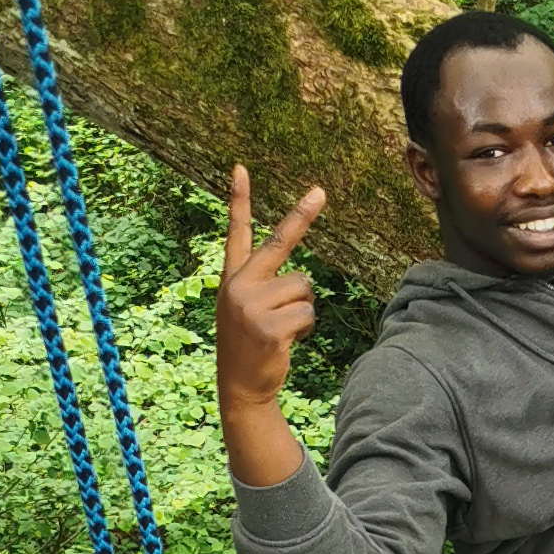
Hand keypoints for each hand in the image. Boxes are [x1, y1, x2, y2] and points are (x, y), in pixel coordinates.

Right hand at [218, 164, 326, 414]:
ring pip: (304, 288)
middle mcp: (238, 286)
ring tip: (283, 327)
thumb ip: (263, 287)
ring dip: (303, 309)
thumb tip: (301, 281)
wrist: (240, 385)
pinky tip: (287, 340)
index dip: (239, 200)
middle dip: (301, 215)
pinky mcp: (269, 327)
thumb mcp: (245, 310)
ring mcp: (252, 305)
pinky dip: (305, 328)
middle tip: (321, 191)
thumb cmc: (249, 344)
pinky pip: (307, 313)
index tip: (241, 168)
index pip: (237, 232)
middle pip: (280, 243)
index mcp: (232, 278)